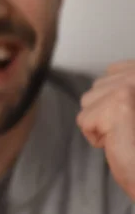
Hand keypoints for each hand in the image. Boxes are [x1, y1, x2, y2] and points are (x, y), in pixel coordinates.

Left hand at [77, 60, 134, 200]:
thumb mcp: (131, 106)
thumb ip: (125, 88)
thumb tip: (106, 77)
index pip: (112, 71)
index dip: (113, 97)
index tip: (130, 114)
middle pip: (96, 87)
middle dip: (105, 111)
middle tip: (131, 128)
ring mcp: (129, 87)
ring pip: (87, 102)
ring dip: (100, 123)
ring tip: (126, 133)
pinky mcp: (117, 106)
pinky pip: (84, 120)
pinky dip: (96, 138)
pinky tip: (119, 142)